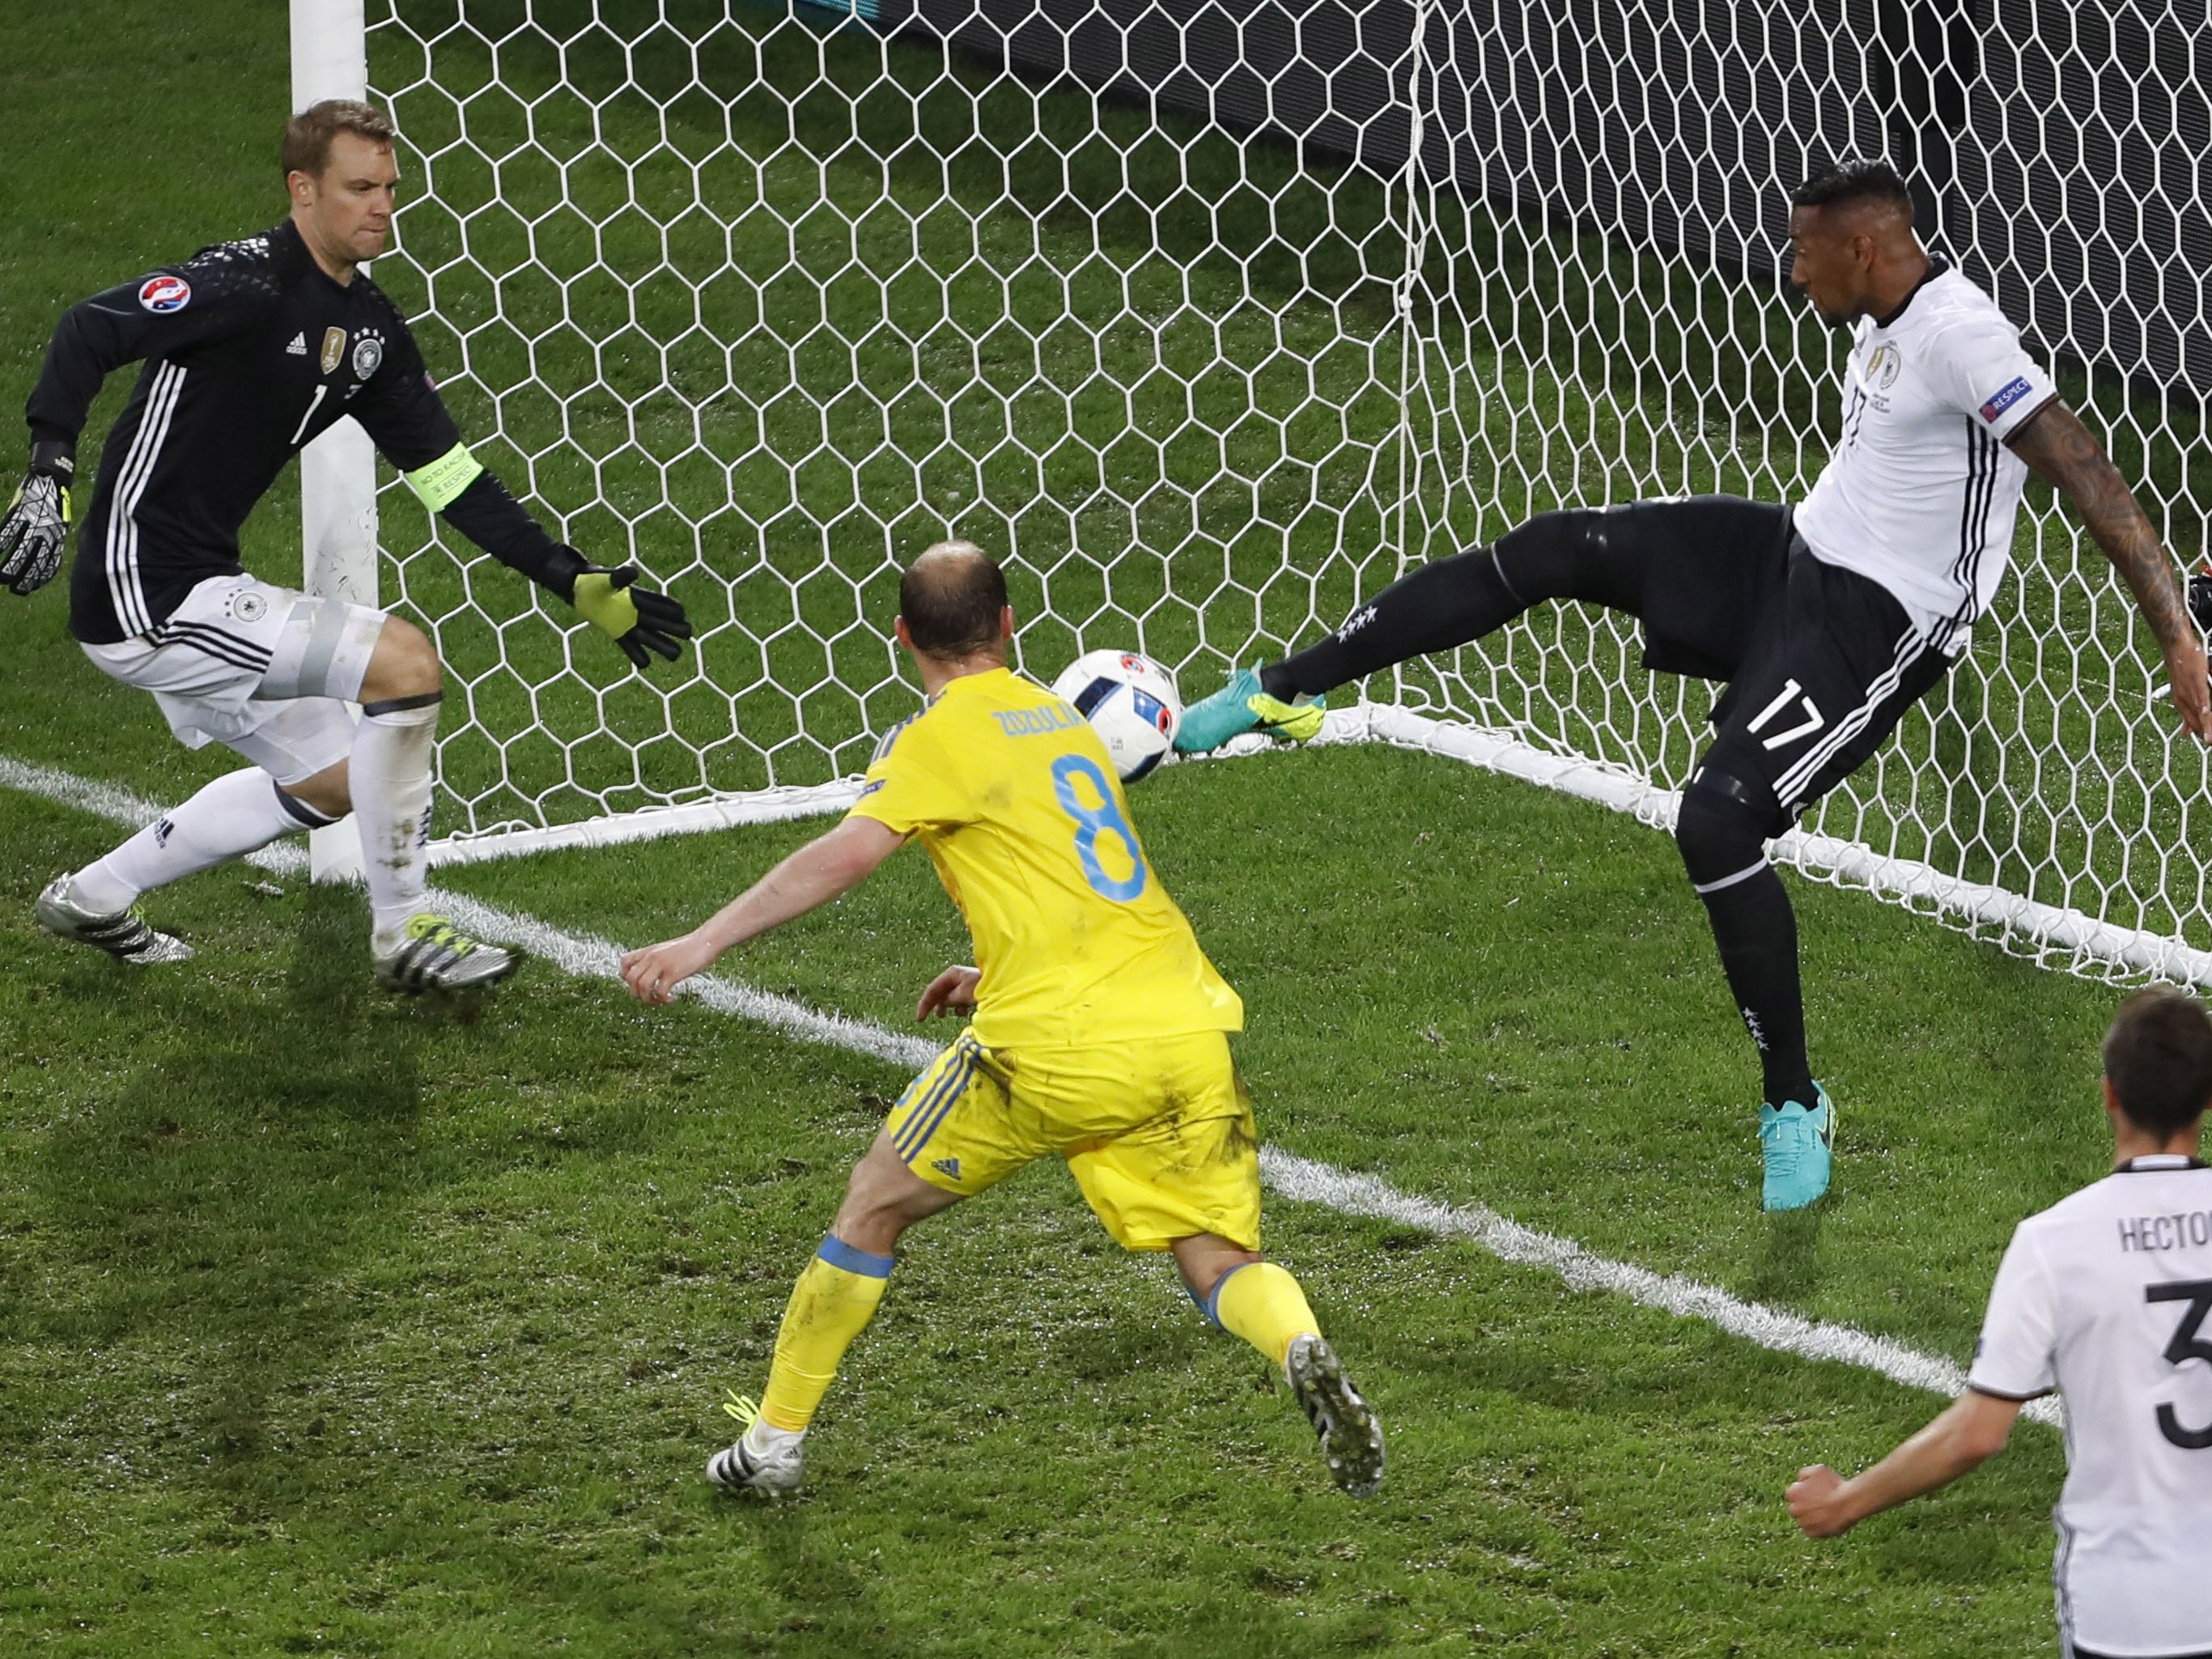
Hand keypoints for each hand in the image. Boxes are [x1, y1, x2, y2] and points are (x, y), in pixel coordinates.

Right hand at [0, 443, 73, 595]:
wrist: (53, 477)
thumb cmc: (56, 501)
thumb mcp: (60, 523)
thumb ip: (53, 540)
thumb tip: (48, 559)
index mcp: (57, 536)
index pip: (50, 563)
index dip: (40, 578)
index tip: (31, 588)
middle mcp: (46, 532)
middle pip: (34, 560)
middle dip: (24, 578)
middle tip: (14, 589)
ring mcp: (33, 523)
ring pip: (19, 549)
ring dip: (9, 566)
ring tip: (1, 578)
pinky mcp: (20, 512)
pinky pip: (7, 531)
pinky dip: (1, 542)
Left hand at [570, 560, 693, 669]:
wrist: (577, 588)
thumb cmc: (593, 581)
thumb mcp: (605, 578)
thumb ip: (619, 577)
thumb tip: (634, 573)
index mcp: (639, 598)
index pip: (661, 605)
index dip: (672, 610)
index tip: (681, 615)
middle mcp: (637, 613)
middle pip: (661, 623)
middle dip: (674, 628)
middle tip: (687, 634)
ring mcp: (629, 625)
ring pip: (651, 637)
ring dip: (663, 645)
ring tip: (676, 655)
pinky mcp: (618, 634)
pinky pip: (631, 647)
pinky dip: (638, 655)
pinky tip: (646, 664)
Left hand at [619, 931, 719, 1004]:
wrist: (706, 941)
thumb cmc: (691, 947)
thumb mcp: (668, 950)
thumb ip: (656, 959)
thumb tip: (652, 973)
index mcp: (649, 951)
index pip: (624, 962)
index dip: (625, 977)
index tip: (637, 984)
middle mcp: (651, 957)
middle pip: (630, 979)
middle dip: (637, 993)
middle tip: (650, 997)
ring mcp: (661, 964)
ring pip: (642, 987)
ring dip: (649, 999)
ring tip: (660, 1001)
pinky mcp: (673, 972)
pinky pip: (659, 991)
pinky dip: (663, 999)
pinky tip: (672, 999)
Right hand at [915, 964, 980, 1020]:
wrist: (1006, 985)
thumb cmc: (985, 987)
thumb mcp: (963, 994)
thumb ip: (950, 999)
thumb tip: (943, 1003)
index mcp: (952, 974)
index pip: (932, 989)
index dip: (924, 1005)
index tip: (920, 1019)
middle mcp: (957, 976)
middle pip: (941, 992)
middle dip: (938, 1005)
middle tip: (940, 1017)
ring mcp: (965, 982)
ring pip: (951, 997)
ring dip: (952, 1007)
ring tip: (959, 1014)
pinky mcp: (973, 989)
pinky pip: (961, 999)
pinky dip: (961, 1007)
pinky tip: (967, 1012)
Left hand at [1784, 1465, 1857, 1537]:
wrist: (1847, 1503)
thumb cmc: (1833, 1484)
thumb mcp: (1818, 1470)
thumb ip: (1804, 1473)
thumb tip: (1800, 1480)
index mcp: (1792, 1493)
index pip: (1793, 1494)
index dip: (1804, 1492)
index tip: (1815, 1492)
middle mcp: (1794, 1509)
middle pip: (1797, 1508)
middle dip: (1805, 1506)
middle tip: (1820, 1503)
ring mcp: (1803, 1522)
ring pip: (1804, 1520)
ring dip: (1811, 1517)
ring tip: (1826, 1511)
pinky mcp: (1813, 1534)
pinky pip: (1811, 1531)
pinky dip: (1817, 1527)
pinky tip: (1827, 1520)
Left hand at [2164, 630, 2211, 742]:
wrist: (2176, 646)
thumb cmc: (2182, 666)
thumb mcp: (2183, 690)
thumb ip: (2187, 712)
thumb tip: (2186, 733)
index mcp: (2180, 702)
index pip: (2191, 723)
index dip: (2201, 733)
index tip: (2208, 742)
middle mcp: (2182, 698)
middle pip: (2195, 721)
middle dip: (2205, 733)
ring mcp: (2189, 690)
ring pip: (2199, 712)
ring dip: (2206, 726)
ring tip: (2210, 739)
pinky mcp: (2196, 680)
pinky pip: (2202, 696)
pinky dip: (2206, 706)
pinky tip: (2208, 715)